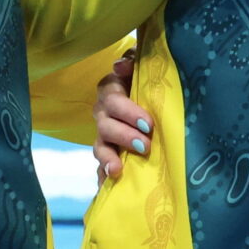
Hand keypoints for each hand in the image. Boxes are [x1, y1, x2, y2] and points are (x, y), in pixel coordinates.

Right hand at [91, 53, 153, 183]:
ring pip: (100, 147)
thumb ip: (132, 62)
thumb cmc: (146, 81)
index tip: (148, 124)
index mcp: (110, 91)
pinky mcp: (107, 154)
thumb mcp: (142, 67)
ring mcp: (103, 136)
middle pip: (106, 126)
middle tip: (145, 145)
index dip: (128, 112)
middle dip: (124, 136)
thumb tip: (120, 66)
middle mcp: (103, 114)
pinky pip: (100, 167)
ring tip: (118, 169)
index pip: (113, 100)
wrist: (148, 101)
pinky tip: (106, 186)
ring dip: (108, 158)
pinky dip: (102, 178)